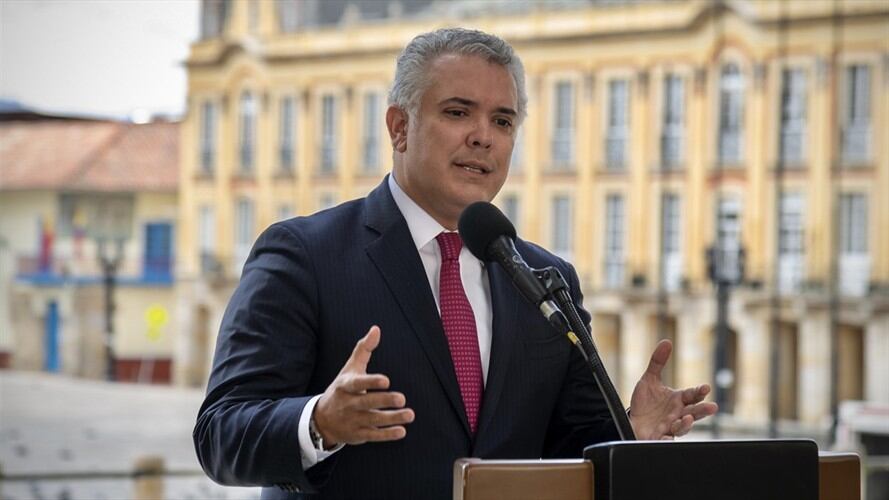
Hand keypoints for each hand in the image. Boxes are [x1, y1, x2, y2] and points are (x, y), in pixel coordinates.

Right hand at [313, 326, 414, 446]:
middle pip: (367, 402)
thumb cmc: (342, 388)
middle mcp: (348, 403)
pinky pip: (374, 435)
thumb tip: (376, 329)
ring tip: (410, 414)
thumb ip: (363, 349)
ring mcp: (353, 420)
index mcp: (346, 386)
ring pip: (373, 420)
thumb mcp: (349, 368)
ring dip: (392, 418)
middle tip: (402, 398)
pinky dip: (387, 434)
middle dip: (384, 401)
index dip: (371, 382)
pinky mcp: (358, 434)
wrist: (322, 419)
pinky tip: (402, 431)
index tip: (386, 380)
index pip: (357, 384)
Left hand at [628, 339, 717, 439]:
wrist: (632, 421)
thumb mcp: (649, 380)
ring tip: (688, 418)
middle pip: (694, 412)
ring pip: (682, 428)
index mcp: (678, 400)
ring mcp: (670, 427)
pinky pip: (665, 440)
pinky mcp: (659, 437)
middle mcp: (677, 414)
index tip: (705, 388)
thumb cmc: (645, 403)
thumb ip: (658, 362)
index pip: (692, 395)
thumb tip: (666, 341)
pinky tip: (667, 436)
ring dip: (686, 424)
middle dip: (702, 410)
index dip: (699, 392)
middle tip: (712, 407)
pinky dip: (667, 439)